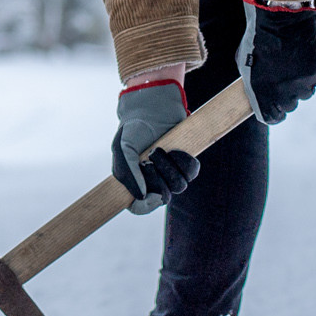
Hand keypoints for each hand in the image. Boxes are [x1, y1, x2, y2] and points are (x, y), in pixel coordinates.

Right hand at [111, 73, 199, 214]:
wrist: (152, 107)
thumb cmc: (134, 129)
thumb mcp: (123, 149)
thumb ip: (127, 173)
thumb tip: (141, 196)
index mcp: (134, 182)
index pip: (139, 207)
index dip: (146, 206)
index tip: (153, 195)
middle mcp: (152, 181)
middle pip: (163, 197)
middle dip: (158, 177)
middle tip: (150, 157)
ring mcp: (170, 173)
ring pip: (179, 186)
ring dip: (170, 166)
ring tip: (159, 148)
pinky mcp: (185, 163)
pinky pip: (192, 172)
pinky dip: (184, 160)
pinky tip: (176, 149)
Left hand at [237, 0, 315, 124]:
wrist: (279, 21)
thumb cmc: (257, 39)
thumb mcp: (244, 63)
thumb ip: (252, 80)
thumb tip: (256, 90)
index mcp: (262, 92)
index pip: (271, 118)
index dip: (273, 115)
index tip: (274, 111)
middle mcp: (283, 92)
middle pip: (290, 106)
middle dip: (287, 98)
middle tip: (283, 84)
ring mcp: (301, 83)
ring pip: (305, 94)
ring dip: (301, 86)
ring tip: (293, 69)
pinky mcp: (315, 72)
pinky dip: (313, 73)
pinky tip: (304, 62)